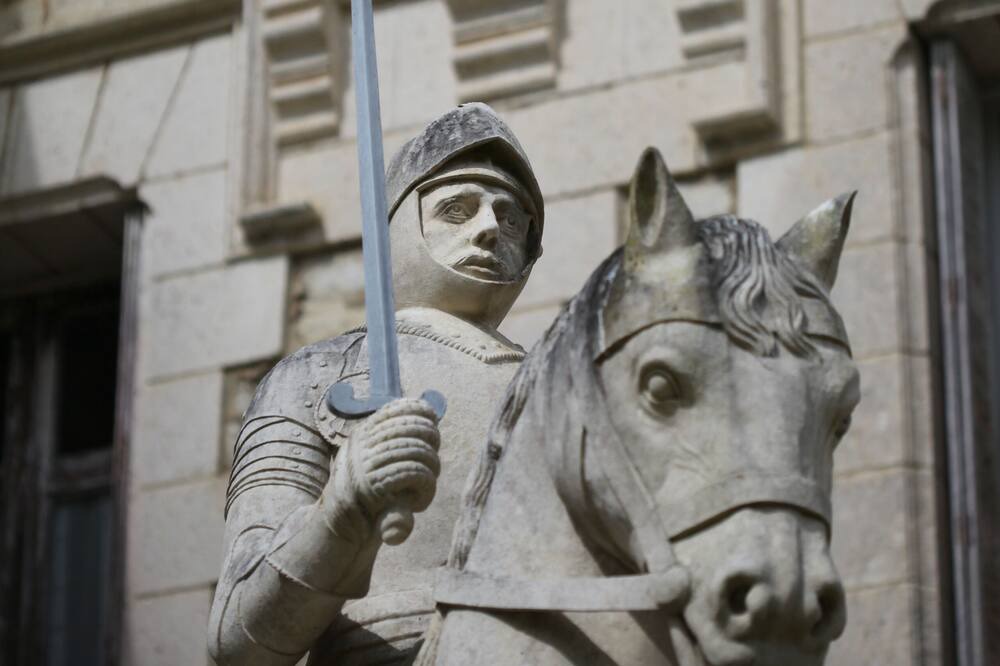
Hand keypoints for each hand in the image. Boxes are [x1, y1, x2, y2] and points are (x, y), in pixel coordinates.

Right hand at [324, 398, 440, 546]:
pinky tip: (418, 501)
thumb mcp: (379, 463)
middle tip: (431, 465)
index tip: (432, 424)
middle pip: (413, 428)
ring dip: (431, 469)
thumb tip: (429, 410)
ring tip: (425, 485)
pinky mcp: (371, 486)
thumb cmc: (368, 497)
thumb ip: (398, 442)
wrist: (342, 531)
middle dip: (431, 443)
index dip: (422, 413)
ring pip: (418, 451)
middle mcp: (361, 444)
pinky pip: (414, 472)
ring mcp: (364, 464)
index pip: (397, 408)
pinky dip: (426, 486)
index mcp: (362, 434)